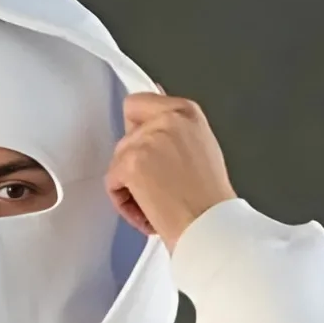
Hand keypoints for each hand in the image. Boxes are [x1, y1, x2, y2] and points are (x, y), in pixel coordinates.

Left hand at [105, 89, 235, 253]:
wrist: (210, 226)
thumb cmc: (210, 200)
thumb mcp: (199, 147)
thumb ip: (173, 127)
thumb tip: (155, 96)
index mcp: (185, 111)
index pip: (140, 104)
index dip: (137, 131)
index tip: (144, 153)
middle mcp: (166, 118)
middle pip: (125, 137)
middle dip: (136, 165)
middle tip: (158, 188)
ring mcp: (146, 139)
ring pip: (117, 161)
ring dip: (131, 188)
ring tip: (158, 205)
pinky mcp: (131, 163)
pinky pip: (112, 183)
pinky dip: (126, 205)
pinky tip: (150, 213)